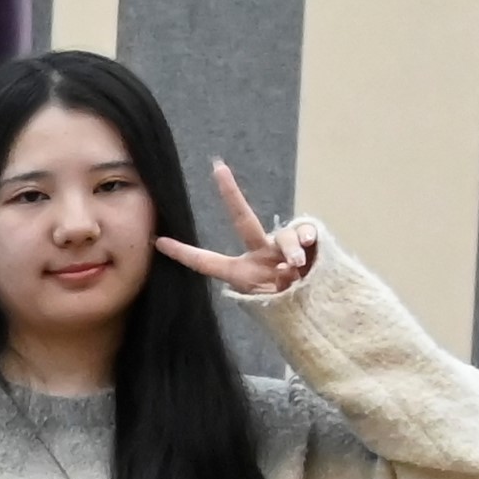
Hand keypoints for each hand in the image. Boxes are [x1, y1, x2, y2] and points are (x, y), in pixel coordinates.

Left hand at [154, 158, 321, 305]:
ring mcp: (284, 247)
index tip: (158, 242)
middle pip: (243, 219)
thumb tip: (289, 266)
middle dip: (231, 194)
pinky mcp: (310, 243)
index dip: (184, 253)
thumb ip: (279, 285)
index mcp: (241, 273)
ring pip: (284, 235)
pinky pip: (306, 232)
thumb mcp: (274, 306)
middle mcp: (260, 254)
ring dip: (290, 249)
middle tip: (218, 168)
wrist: (319, 309)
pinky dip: (307, 241)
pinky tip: (309, 254)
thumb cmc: (290, 310)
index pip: (207, 262)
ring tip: (295, 267)